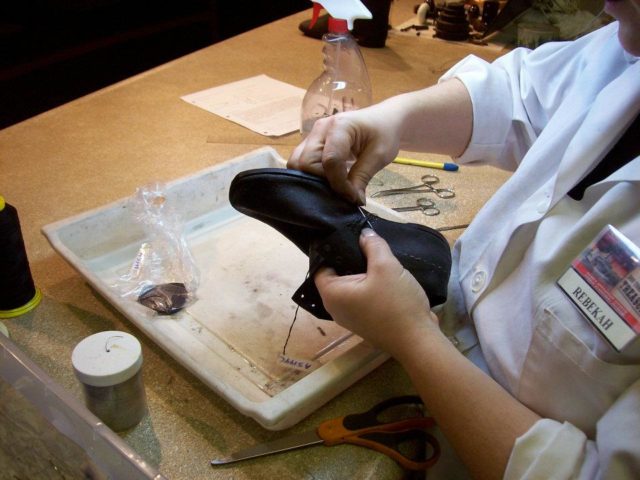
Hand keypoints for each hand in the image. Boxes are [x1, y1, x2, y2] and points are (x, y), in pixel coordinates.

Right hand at [288, 105, 402, 204]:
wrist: (383, 119)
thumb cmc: (384, 133)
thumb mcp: (379, 156)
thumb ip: (362, 177)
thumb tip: (351, 201)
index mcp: (340, 126)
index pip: (330, 160)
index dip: (339, 184)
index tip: (353, 197)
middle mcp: (321, 128)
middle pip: (305, 162)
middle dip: (321, 181)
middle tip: (341, 192)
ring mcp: (313, 135)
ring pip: (298, 163)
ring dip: (313, 179)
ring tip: (334, 186)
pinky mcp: (311, 143)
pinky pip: (302, 162)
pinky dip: (311, 175)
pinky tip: (329, 180)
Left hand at [314, 228, 440, 356]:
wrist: (418, 340)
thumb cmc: (397, 303)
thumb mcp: (386, 266)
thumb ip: (373, 245)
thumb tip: (364, 234)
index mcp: (332, 294)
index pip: (320, 265)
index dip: (331, 249)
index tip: (346, 234)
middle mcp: (335, 308)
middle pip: (336, 275)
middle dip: (348, 259)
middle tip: (363, 241)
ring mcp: (350, 317)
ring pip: (351, 286)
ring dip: (362, 273)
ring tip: (375, 255)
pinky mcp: (365, 322)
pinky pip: (361, 297)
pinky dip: (369, 286)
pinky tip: (383, 275)